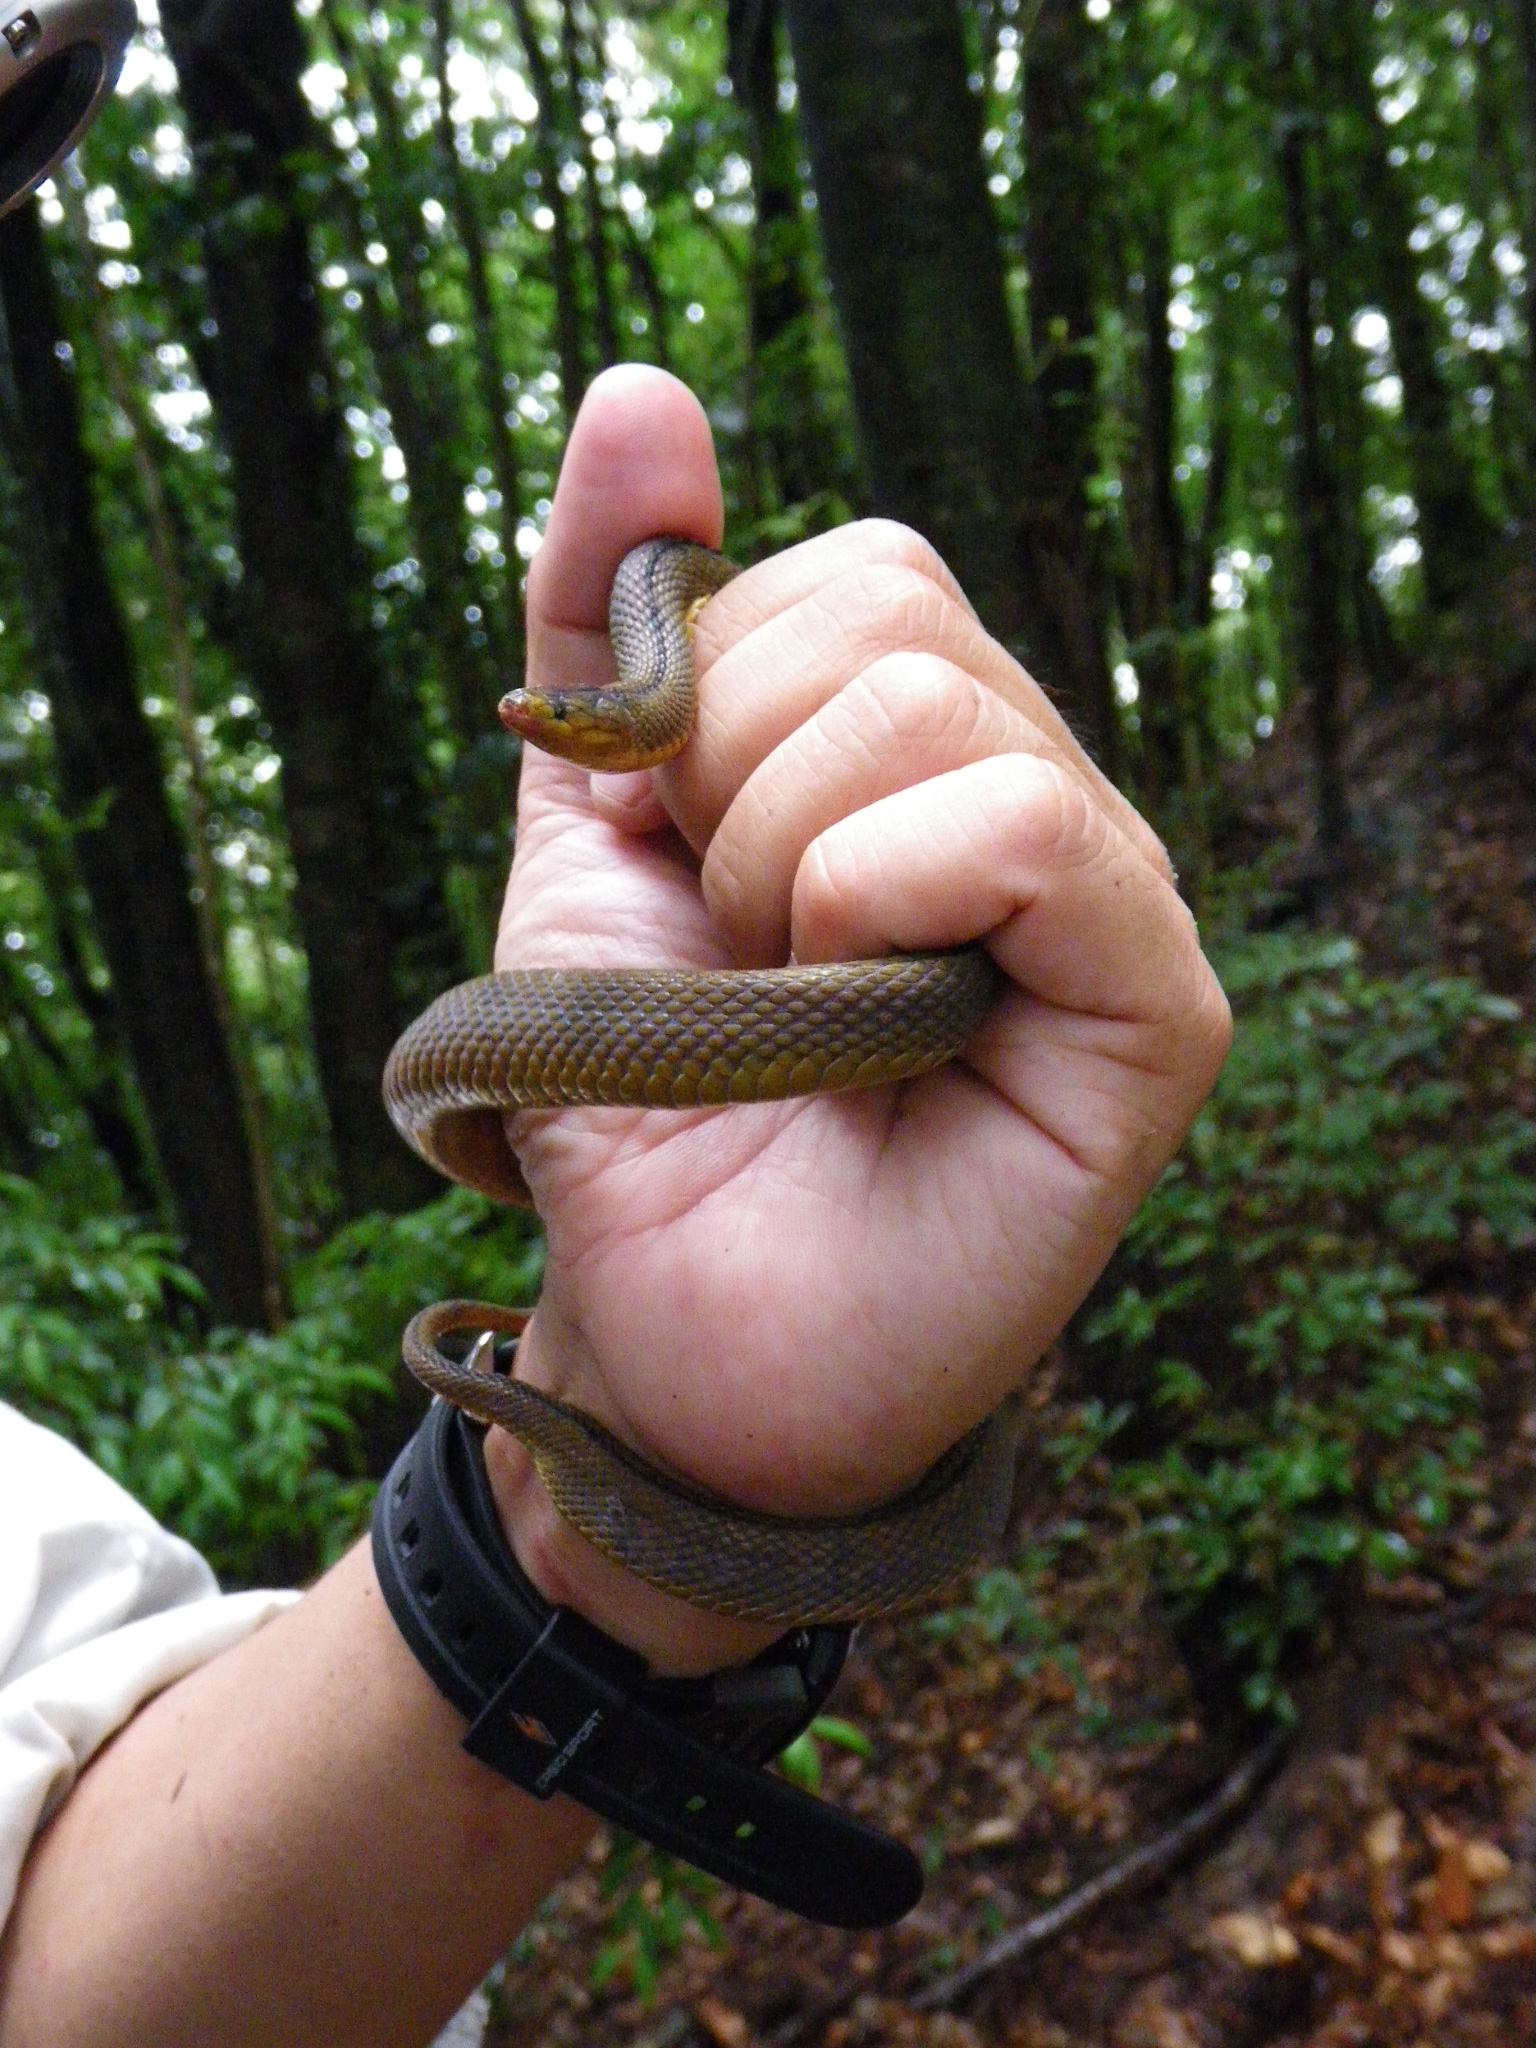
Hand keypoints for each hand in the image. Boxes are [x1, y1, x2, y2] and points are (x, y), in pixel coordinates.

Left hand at [484, 366, 1230, 1671]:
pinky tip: (867, 1012)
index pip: (850, 575)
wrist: (669, 1330)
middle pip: (892, 614)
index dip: (703, 704)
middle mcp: (1040, 800)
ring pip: (940, 705)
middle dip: (729, 784)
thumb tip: (640, 387)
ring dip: (784, 861)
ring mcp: (1109, 898)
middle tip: (734, 956)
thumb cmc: (643, 1098)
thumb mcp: (587, 831)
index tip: (669, 866)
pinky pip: (1022, 824)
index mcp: (926, 754)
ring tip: (796, 1009)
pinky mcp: (1153, 1006)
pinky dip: (878, 895)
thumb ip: (607, 613)